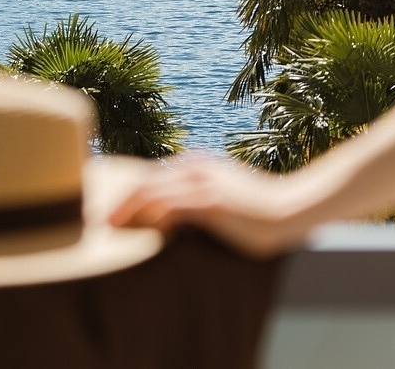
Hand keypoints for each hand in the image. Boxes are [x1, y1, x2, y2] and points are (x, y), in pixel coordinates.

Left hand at [109, 153, 310, 258]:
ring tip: (110, 225)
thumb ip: (198, 201)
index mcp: (196, 165)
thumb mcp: (224, 197)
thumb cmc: (260, 210)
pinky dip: (150, 217)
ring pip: (150, 192)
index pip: (152, 176)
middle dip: (120, 199)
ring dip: (126, 209)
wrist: (294, 208)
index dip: (129, 191)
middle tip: (100, 218)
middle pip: (144, 181)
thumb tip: (172, 218)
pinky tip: (139, 229)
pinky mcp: (210, 201)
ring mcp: (201, 183)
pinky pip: (169, 207)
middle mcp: (194, 168)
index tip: (111, 207)